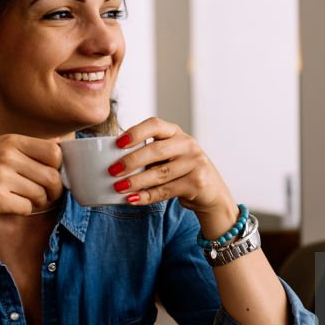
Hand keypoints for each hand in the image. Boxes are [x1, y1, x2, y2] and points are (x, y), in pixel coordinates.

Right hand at [0, 134, 63, 220]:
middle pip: (52, 177)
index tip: (51, 175)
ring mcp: (0, 177)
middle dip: (53, 190)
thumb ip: (29, 146)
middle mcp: (7, 156)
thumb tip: (60, 143)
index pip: (54, 152)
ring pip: (40, 195)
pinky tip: (10, 204)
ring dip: (37, 202)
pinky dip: (23, 210)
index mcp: (11, 141)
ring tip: (22, 198)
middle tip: (45, 195)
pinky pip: (26, 208)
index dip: (58, 167)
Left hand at [108, 118, 237, 233]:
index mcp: (176, 133)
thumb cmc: (181, 170)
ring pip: (160, 173)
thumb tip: (113, 160)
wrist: (211, 191)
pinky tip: (133, 199)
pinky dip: (146, 196)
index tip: (118, 143)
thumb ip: (149, 153)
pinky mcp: (196, 183)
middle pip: (155, 151)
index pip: (155, 125)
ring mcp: (194, 163)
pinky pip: (166, 191)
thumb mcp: (169, 154)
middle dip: (131, 161)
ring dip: (136, 182)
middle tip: (112, 170)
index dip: (135, 132)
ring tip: (119, 188)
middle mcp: (187, 145)